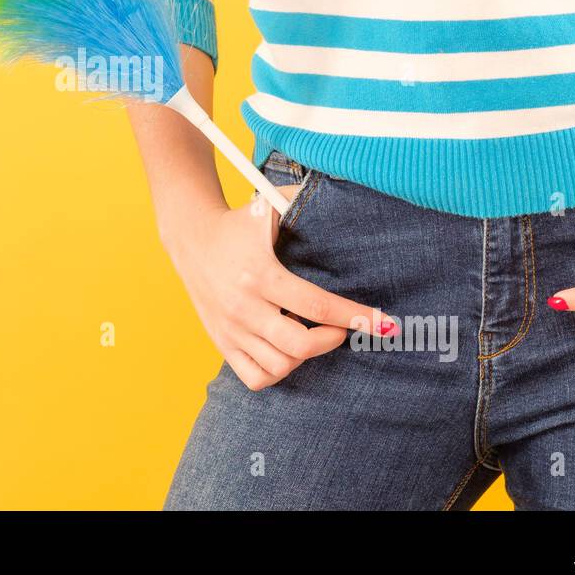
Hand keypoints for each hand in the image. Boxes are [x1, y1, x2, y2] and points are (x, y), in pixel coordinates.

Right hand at [161, 185, 398, 390]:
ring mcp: (231, 329)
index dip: (356, 317)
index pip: (316, 306)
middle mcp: (244, 307)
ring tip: (313, 336)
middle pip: (300, 345)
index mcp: (260, 274)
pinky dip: (278, 372)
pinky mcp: (222, 342)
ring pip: (280, 366)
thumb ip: (303, 200)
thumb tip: (347, 197)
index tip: (383, 323)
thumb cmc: (238, 224)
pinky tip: (287, 351)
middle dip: (333, 339)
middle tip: (342, 327)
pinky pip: (255, 377)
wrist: (191, 238)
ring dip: (306, 356)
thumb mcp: (267, 206)